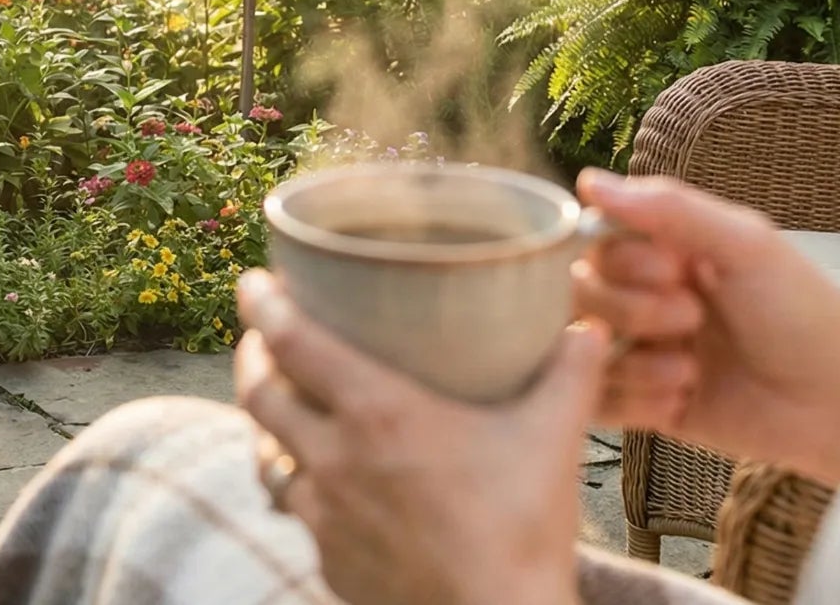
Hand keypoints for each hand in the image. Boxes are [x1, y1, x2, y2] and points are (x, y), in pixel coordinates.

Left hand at [234, 269, 601, 604]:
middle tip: (263, 335)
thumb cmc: (521, 531)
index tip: (252, 281)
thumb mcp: (551, 440)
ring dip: (269, 425)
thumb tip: (587, 327)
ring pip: (268, 454)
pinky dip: (304, 484)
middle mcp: (334, 458)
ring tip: (286, 405)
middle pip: (259, 393)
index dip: (260, 304)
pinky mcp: (328, 558)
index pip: (290, 341)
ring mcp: (324, 513)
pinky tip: (328, 482)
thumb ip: (568, 376)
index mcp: (377, 413)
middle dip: (252, 356)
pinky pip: (298, 509)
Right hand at [573, 170, 839, 484]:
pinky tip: (681, 401)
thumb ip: (669, 208)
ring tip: (691, 372)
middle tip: (691, 320)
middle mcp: (647, 297)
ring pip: (581, 350)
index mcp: (668, 251)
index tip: (675, 270)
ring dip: (634, 362)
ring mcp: (645, 353)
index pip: (595, 242)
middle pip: (578, 294)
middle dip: (629, 311)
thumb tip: (588, 180)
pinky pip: (596, 403)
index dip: (622, 260)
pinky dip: (633, 402)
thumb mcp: (746, 246)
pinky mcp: (646, 405)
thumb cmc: (807, 315)